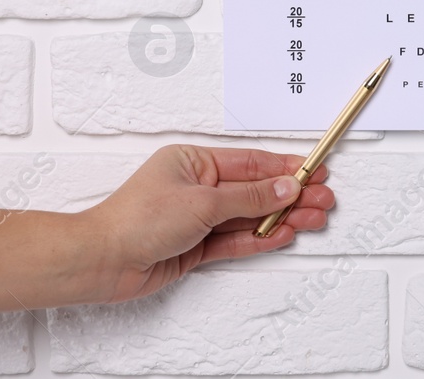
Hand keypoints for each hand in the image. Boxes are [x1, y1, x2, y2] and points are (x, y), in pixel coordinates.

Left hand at [84, 145, 334, 302]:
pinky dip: (260, 238)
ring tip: (312, 219)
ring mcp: (197, 218)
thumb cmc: (135, 220)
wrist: (101, 261)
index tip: (314, 171)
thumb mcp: (203, 202)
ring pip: (250, 216)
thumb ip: (250, 197)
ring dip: (281, 218)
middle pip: (255, 190)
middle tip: (322, 199)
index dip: (286, 168)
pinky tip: (283, 234)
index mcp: (194, 162)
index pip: (251, 163)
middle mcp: (197, 187)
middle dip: (291, 195)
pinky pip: (236, 239)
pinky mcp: (195, 246)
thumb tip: (285, 187)